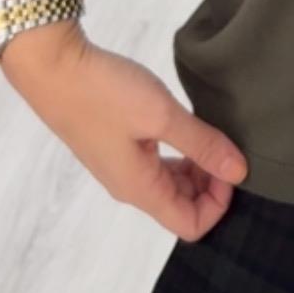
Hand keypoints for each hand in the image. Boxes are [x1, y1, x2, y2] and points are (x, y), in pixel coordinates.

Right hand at [0, 27, 249, 240]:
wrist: (52, 67)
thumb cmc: (105, 92)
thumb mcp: (161, 115)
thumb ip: (201, 144)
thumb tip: (241, 172)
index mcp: (140, 189)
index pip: (190, 225)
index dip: (219, 202)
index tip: (230, 163)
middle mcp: (130, 186)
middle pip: (182, 206)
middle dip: (211, 184)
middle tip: (226, 144)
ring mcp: (120, 166)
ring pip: (169, 183)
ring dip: (196, 166)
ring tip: (209, 131)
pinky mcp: (115, 145)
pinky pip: (156, 164)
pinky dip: (178, 152)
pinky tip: (185, 123)